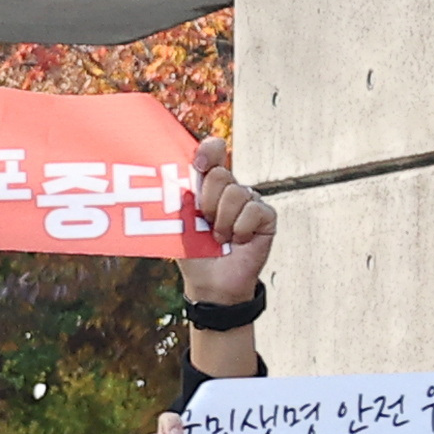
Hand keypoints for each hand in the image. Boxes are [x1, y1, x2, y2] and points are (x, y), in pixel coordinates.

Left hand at [190, 163, 274, 310]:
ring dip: (223, 221)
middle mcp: (231, 188)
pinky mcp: (266, 216)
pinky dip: (241, 229)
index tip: (199, 164)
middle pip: (221, 173)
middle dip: (207, 201)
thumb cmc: (195, 252)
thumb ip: (178, 196)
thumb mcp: (180, 221)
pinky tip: (239, 241)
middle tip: (205, 221)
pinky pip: (253, 211)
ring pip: (237, 193)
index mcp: (209, 184)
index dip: (209, 150)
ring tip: (220, 237)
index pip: (214, 151)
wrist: (211, 282)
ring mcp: (250, 201)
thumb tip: (167, 173)